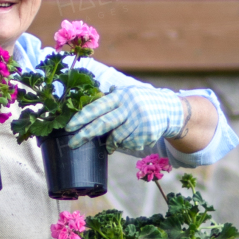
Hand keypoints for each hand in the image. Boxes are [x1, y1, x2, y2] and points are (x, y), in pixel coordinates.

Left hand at [65, 83, 186, 153]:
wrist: (169, 108)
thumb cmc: (139, 101)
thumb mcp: (125, 94)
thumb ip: (108, 101)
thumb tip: (84, 110)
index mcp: (121, 96)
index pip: (97, 107)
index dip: (82, 117)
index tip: (69, 127)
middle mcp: (129, 107)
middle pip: (103, 124)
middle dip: (85, 135)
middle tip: (72, 144)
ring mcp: (139, 121)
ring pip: (116, 138)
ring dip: (110, 143)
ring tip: (110, 144)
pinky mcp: (147, 133)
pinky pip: (128, 144)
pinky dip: (125, 144)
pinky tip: (131, 137)